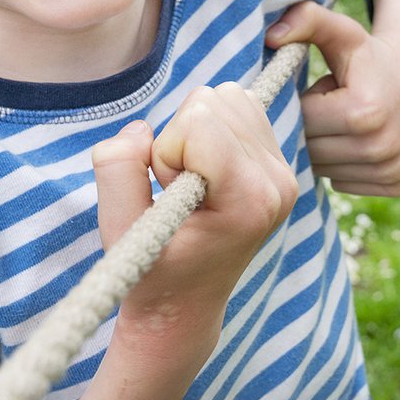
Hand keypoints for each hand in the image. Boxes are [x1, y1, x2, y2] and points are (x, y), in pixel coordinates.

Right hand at [92, 88, 296, 337]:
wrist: (184, 303)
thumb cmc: (150, 271)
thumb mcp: (118, 228)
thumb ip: (116, 169)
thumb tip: (140, 128)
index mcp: (249, 200)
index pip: (199, 121)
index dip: (165, 152)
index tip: (168, 194)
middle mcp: (277, 183)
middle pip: (213, 100)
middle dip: (179, 138)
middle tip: (177, 190)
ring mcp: (283, 172)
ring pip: (226, 96)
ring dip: (194, 130)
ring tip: (190, 181)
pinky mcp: (277, 162)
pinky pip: (237, 105)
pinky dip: (211, 126)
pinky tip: (205, 169)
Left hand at [264, 0, 399, 195]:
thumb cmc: (369, 53)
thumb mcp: (340, 31)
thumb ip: (305, 20)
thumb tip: (270, 37)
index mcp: (363, 113)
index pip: (301, 119)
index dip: (302, 103)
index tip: (317, 90)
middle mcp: (382, 148)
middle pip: (309, 148)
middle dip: (309, 126)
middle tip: (327, 106)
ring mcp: (392, 170)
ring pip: (322, 168)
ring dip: (322, 146)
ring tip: (341, 120)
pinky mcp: (398, 185)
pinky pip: (341, 181)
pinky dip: (339, 163)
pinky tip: (354, 139)